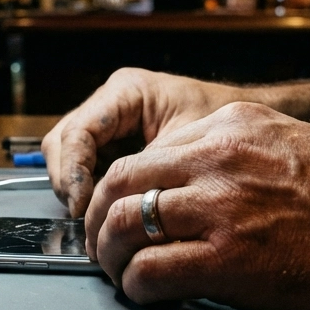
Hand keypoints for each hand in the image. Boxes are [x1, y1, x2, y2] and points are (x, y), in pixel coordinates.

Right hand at [42, 69, 261, 217]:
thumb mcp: (189, 149)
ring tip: (97, 218)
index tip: (83, 203)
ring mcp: (109, 126)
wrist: (248, 133)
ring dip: (75, 189)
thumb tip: (122, 210)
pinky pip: (86, 167)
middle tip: (85, 216)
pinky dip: (89, 190)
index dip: (74, 171)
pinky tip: (107, 212)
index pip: (78, 132)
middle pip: (62, 143)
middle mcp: (111, 105)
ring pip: (67, 156)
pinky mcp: (113, 146)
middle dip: (68, 181)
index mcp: (126, 92)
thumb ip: (152, 173)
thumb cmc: (226, 132)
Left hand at [83, 102, 309, 309]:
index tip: (118, 214)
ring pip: (125, 225)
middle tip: (103, 248)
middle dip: (99, 220)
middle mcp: (217, 157)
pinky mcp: (228, 260)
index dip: (119, 190)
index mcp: (231, 126)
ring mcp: (220, 207)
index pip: (145, 153)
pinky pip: (151, 272)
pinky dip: (138, 288)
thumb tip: (196, 182)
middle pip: (121, 184)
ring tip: (121, 276)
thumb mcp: (294, 144)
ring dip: (111, 257)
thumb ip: (239, 153)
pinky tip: (149, 296)